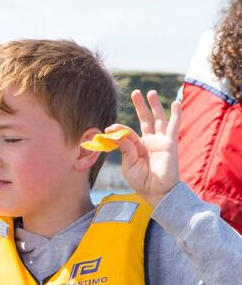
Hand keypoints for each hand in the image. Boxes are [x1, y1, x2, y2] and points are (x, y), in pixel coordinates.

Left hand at [107, 90, 180, 207]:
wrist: (157, 192)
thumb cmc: (142, 182)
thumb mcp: (128, 164)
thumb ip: (124, 148)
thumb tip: (114, 132)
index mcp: (137, 147)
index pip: (127, 133)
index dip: (118, 130)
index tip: (108, 128)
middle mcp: (149, 142)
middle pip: (145, 119)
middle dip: (140, 106)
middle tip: (135, 92)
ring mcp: (160, 141)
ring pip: (158, 119)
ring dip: (154, 105)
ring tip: (151, 92)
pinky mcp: (170, 143)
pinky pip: (173, 126)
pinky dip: (175, 114)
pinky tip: (176, 102)